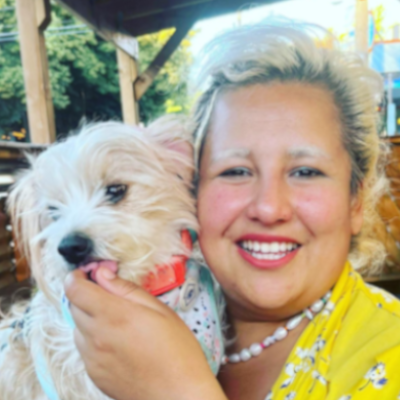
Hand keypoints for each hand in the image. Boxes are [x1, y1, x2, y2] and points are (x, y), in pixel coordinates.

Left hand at [64, 267, 226, 399]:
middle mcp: (96, 336)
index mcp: (113, 315)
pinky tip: (116, 340)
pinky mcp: (94, 374)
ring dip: (89, 317)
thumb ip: (126, 289)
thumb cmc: (176, 348)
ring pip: (77, 328)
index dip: (76, 277)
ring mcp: (92, 358)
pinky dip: (92, 338)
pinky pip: (84, 348)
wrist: (178, 393)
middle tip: (107, 294)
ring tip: (115, 319)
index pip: (75, 290)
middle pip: (74, 306)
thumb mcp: (158, 309)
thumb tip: (102, 273)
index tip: (86, 273)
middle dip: (85, 295)